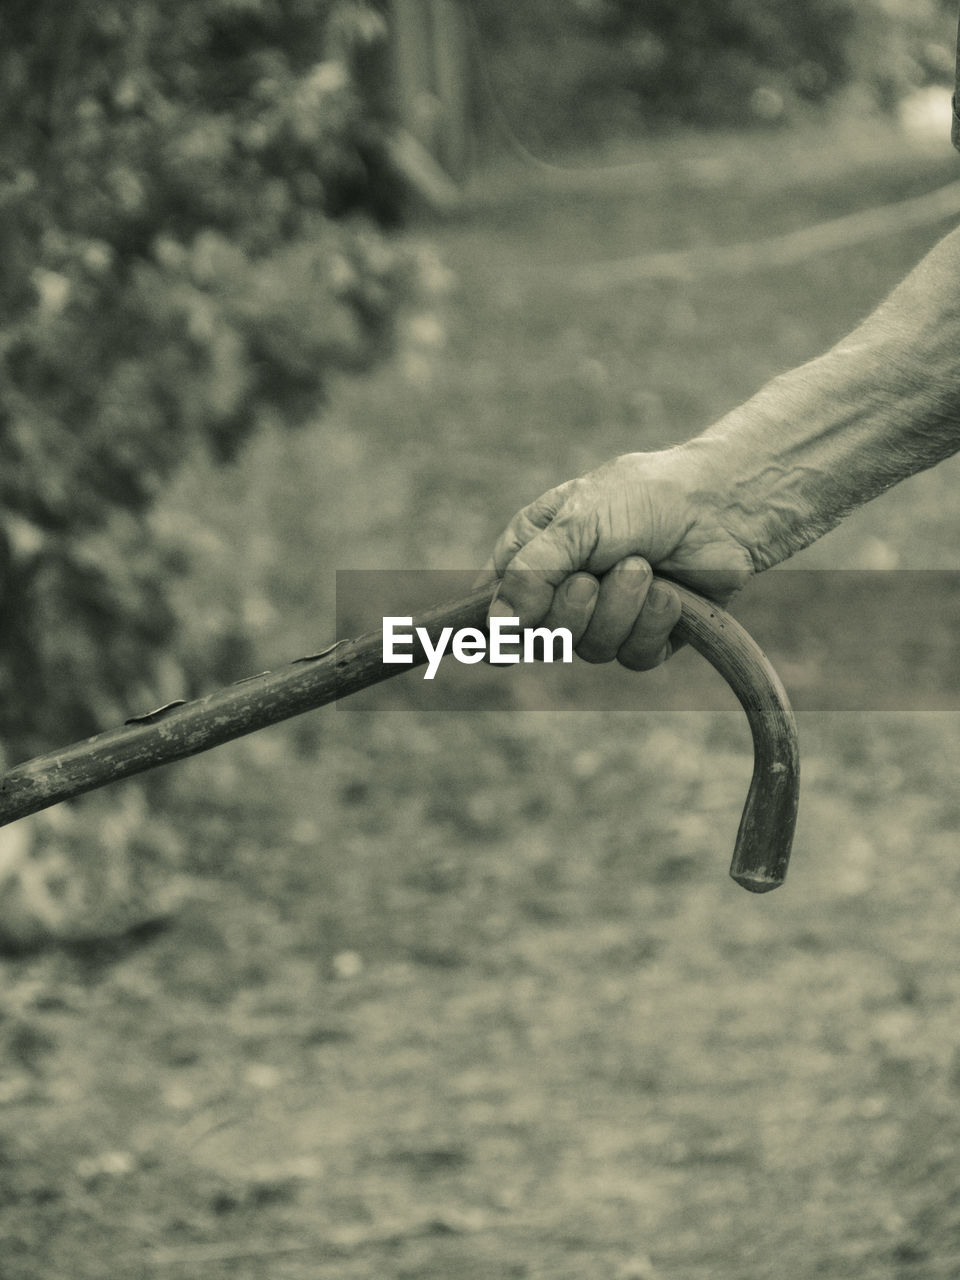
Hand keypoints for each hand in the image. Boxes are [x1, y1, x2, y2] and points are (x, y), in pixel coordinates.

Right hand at [482, 448, 756, 669]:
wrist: (721, 505)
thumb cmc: (643, 497)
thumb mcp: (577, 522)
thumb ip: (533, 572)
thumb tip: (497, 624)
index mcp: (534, 553)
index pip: (494, 604)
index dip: (495, 627)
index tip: (498, 641)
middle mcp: (564, 589)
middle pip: (543, 638)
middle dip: (573, 610)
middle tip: (593, 577)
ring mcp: (606, 615)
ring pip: (591, 649)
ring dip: (620, 609)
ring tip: (643, 568)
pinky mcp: (647, 635)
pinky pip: (633, 657)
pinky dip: (651, 625)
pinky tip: (669, 594)